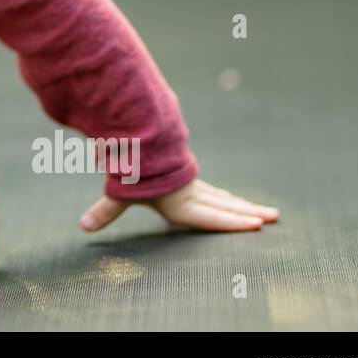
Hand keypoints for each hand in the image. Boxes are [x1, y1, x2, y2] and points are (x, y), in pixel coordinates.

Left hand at [80, 178, 278, 232]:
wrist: (136, 129)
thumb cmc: (130, 165)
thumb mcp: (121, 190)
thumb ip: (106, 210)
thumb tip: (84, 227)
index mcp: (179, 200)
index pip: (210, 215)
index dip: (231, 222)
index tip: (257, 226)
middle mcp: (190, 192)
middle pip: (225, 205)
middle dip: (248, 213)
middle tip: (274, 217)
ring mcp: (191, 182)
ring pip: (223, 196)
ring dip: (243, 205)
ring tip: (267, 212)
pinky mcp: (187, 175)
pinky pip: (212, 189)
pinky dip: (226, 197)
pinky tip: (234, 200)